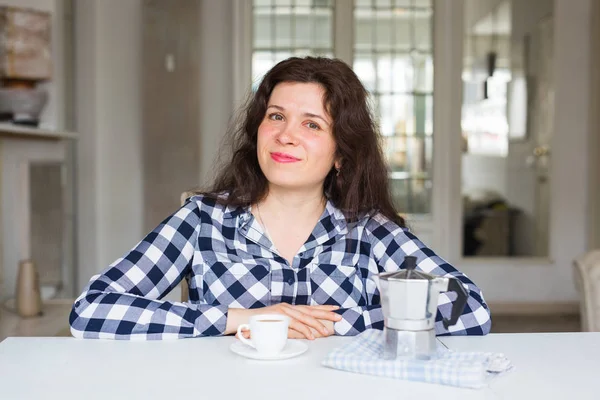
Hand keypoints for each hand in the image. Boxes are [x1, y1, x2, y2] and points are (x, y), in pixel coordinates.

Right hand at [227, 304, 341, 339]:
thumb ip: (291, 327)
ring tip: (327, 332)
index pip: (310, 307)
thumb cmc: (261, 323)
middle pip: (311, 310)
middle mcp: (289, 307)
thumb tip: (305, 332)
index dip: (323, 308)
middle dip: (326, 314)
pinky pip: (295, 324)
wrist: (245, 319)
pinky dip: (304, 330)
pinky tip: (312, 336)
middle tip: (339, 317)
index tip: (336, 308)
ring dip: (317, 325)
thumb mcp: (279, 324)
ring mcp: (284, 311)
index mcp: (290, 308)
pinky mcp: (279, 317)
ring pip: (305, 318)